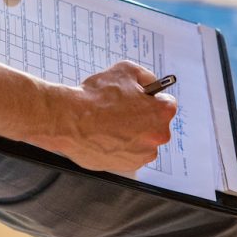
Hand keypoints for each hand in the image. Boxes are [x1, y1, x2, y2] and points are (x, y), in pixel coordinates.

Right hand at [29, 61, 177, 171]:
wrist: (70, 120)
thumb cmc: (96, 97)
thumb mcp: (125, 70)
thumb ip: (146, 76)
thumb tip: (150, 85)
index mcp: (162, 112)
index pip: (166, 102)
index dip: (150, 98)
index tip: (140, 99)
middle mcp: (157, 136)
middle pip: (155, 124)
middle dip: (142, 117)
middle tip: (121, 111)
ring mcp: (142, 154)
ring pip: (142, 141)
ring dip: (132, 134)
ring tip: (110, 124)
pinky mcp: (127, 166)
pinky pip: (129, 154)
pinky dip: (121, 147)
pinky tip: (106, 136)